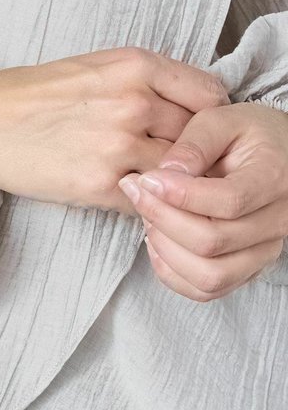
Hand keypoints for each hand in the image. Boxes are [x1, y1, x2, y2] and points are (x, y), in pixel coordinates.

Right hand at [0, 45, 229, 211]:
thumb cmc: (32, 93)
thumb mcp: (94, 65)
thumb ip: (146, 81)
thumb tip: (193, 108)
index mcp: (134, 65)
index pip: (210, 94)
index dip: (208, 115)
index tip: (199, 128)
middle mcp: (133, 102)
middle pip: (200, 136)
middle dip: (194, 151)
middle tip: (179, 160)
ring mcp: (119, 146)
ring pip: (180, 172)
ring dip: (174, 181)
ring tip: (157, 180)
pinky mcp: (101, 185)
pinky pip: (151, 199)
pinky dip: (148, 201)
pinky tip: (132, 193)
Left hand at [117, 101, 287, 299]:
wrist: (280, 154)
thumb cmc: (249, 134)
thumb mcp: (221, 120)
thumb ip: (193, 144)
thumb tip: (164, 175)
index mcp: (273, 178)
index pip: (228, 202)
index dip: (179, 195)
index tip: (147, 178)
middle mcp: (276, 222)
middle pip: (212, 242)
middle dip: (161, 218)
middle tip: (137, 191)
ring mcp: (264, 250)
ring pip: (210, 275)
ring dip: (166, 249)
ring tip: (149, 216)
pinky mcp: (249, 267)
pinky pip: (208, 289)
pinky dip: (173, 272)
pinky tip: (158, 241)